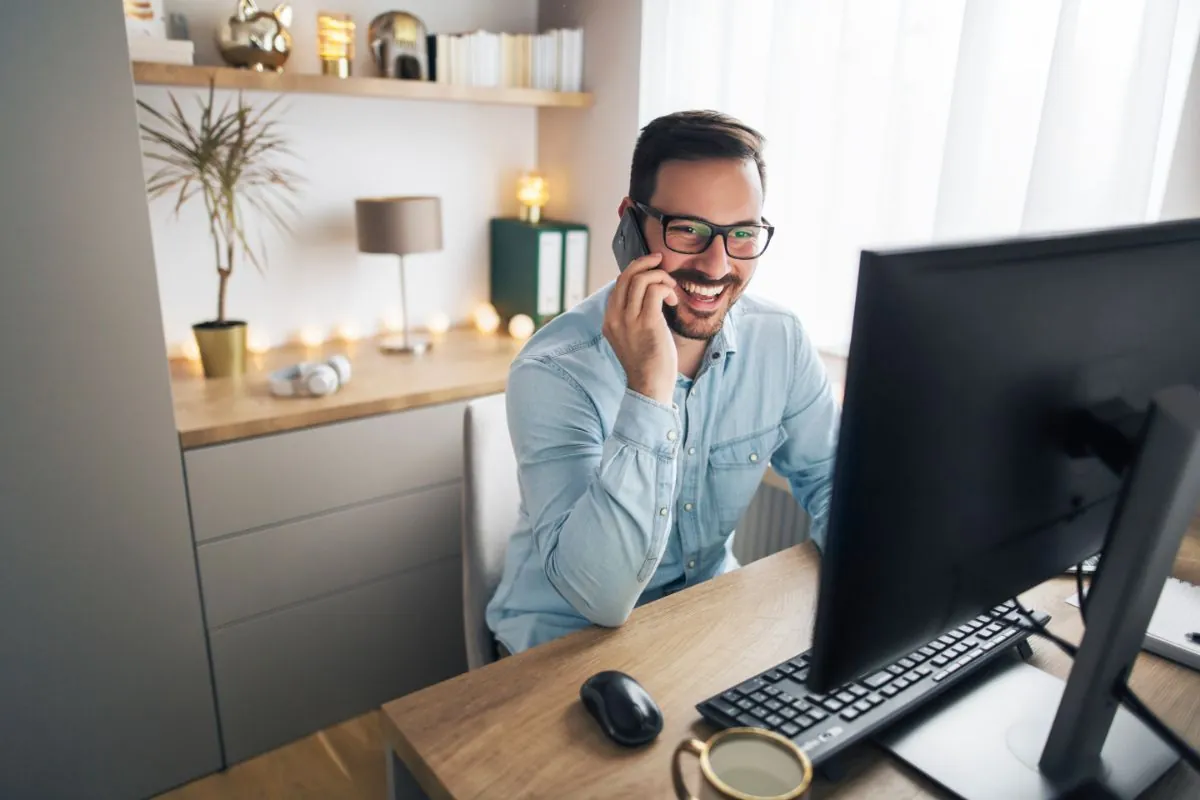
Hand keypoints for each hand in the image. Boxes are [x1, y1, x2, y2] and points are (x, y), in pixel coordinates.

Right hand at [602, 253, 678, 403]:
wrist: (650, 387)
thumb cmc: (647, 363)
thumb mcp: (632, 336)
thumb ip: (633, 316)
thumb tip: (648, 294)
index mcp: (609, 320)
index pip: (618, 284)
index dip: (635, 271)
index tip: (651, 268)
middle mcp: (615, 318)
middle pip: (626, 276)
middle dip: (645, 263)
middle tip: (661, 261)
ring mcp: (629, 320)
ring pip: (640, 279)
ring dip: (660, 277)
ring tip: (671, 290)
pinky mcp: (646, 323)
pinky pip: (655, 291)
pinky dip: (666, 288)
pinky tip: (673, 301)